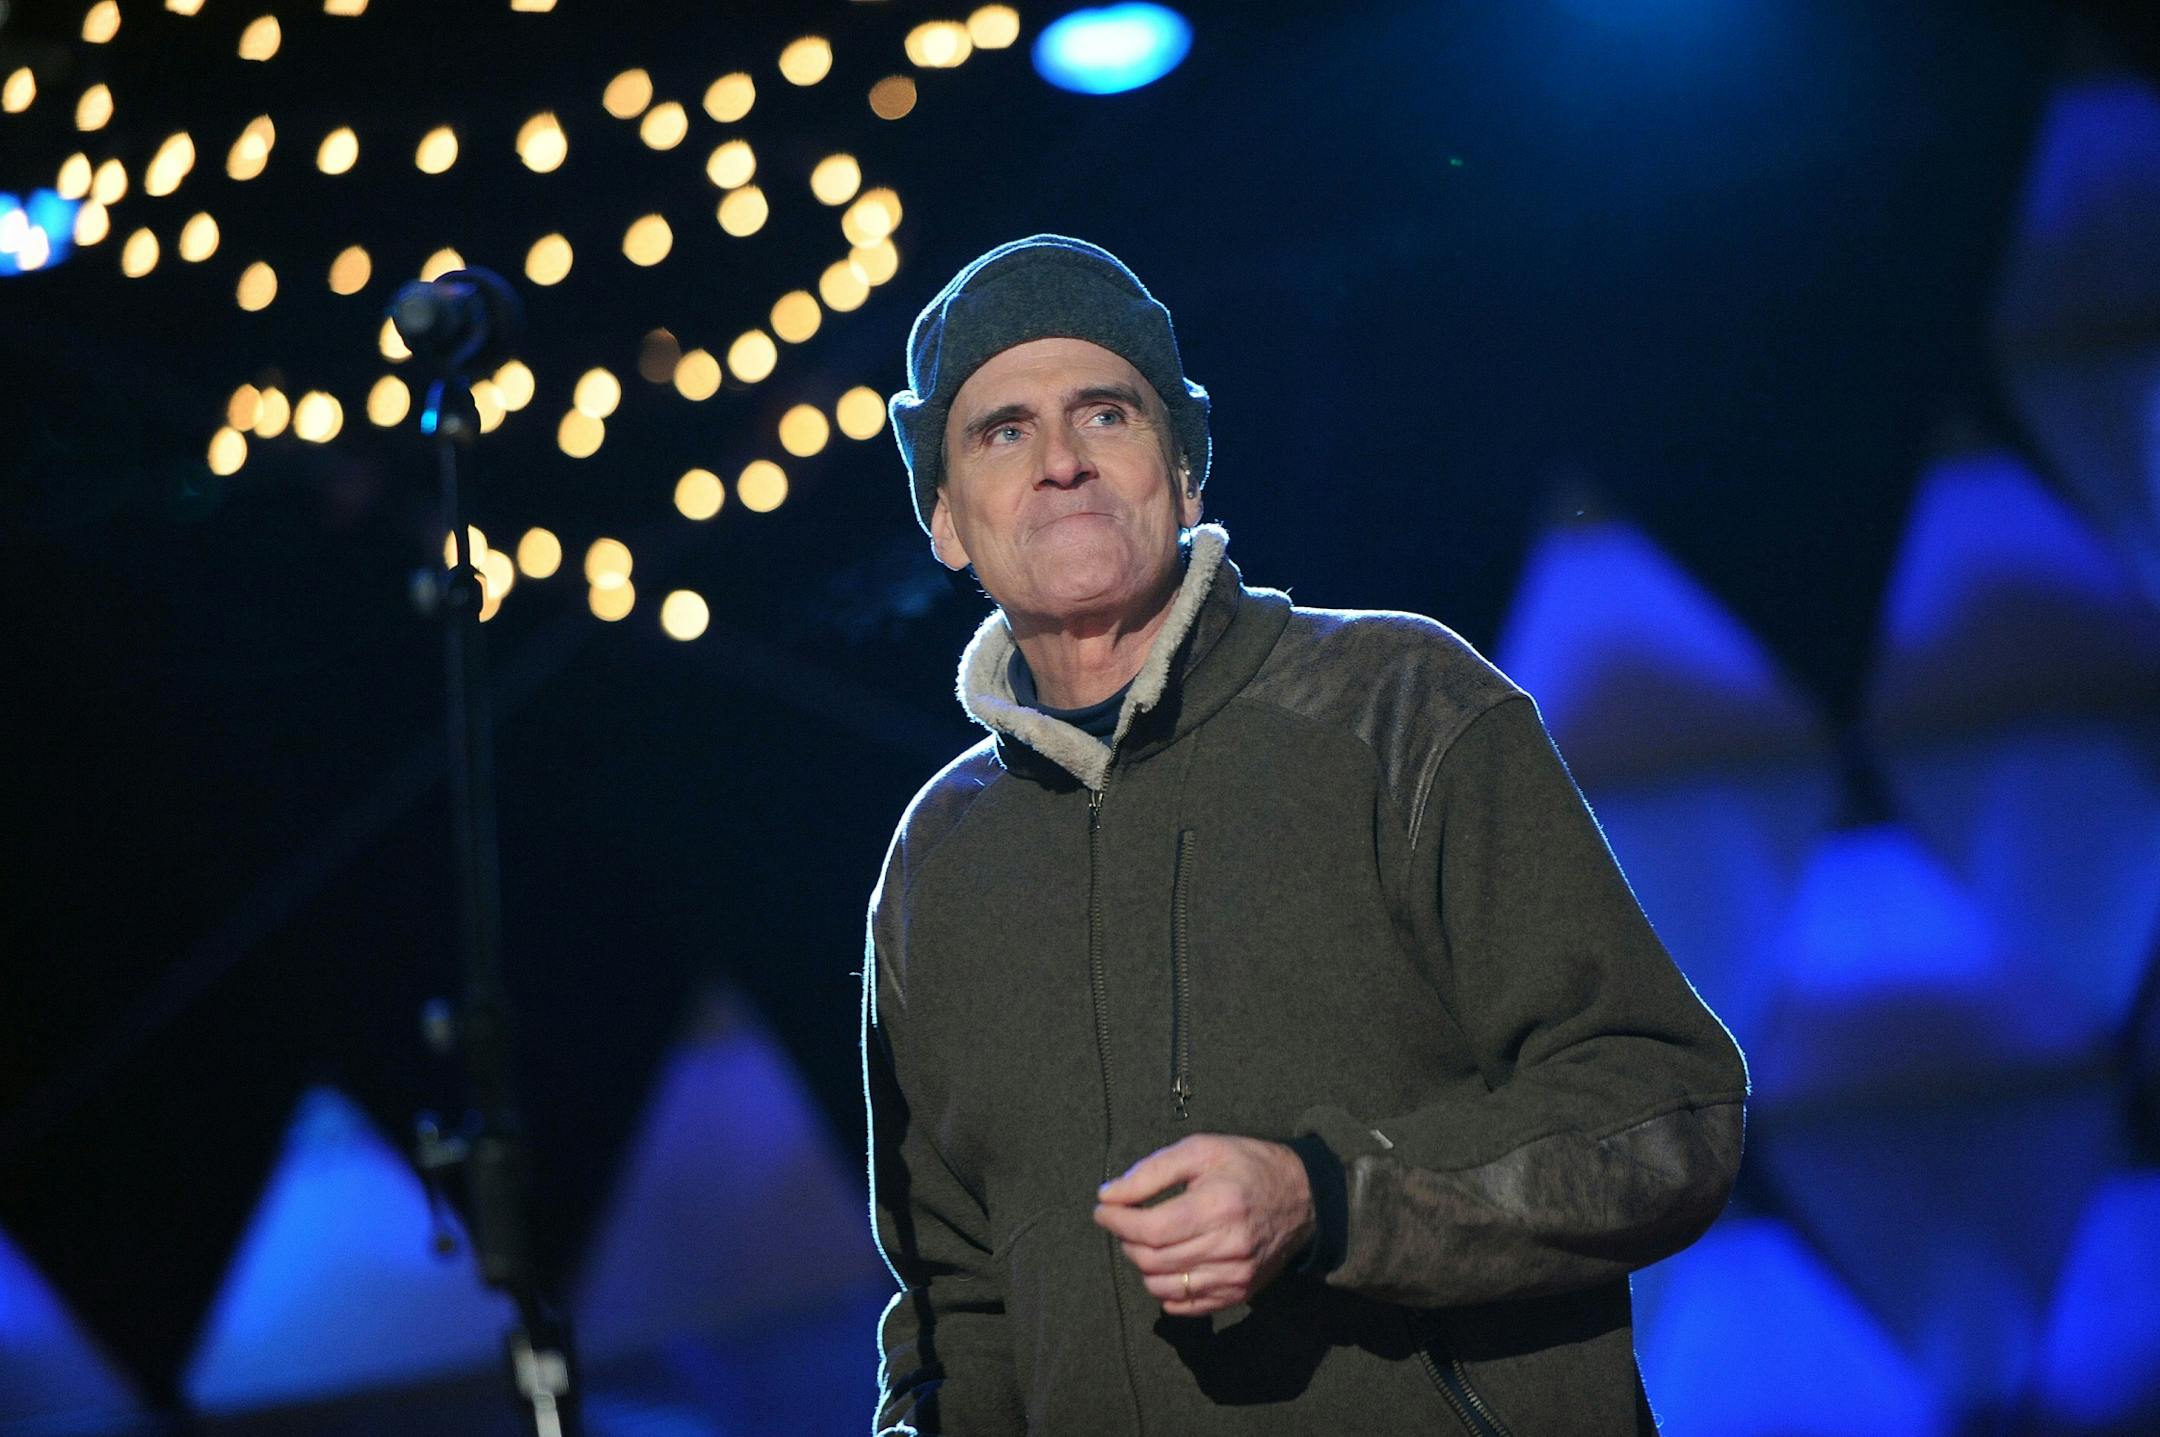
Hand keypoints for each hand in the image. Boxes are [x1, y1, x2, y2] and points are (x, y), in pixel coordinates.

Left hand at [1091, 1134, 1315, 1315]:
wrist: (1304, 1197)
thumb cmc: (1247, 1166)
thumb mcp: (1201, 1150)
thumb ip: (1151, 1172)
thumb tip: (1108, 1195)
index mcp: (1218, 1206)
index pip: (1151, 1229)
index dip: (1117, 1221)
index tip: (1102, 1208)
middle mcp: (1228, 1247)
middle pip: (1153, 1259)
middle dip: (1126, 1240)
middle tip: (1123, 1220)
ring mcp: (1235, 1276)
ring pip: (1164, 1287)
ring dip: (1142, 1265)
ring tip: (1146, 1240)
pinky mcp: (1239, 1293)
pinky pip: (1186, 1305)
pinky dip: (1165, 1288)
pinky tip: (1167, 1263)